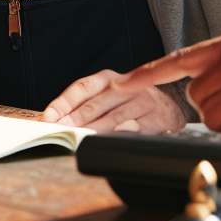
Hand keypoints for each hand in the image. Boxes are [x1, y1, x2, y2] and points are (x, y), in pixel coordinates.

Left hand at [42, 69, 186, 132]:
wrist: (172, 104)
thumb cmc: (133, 101)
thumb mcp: (111, 95)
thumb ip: (87, 104)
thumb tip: (57, 120)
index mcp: (109, 79)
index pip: (81, 88)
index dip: (63, 103)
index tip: (48, 118)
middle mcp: (125, 87)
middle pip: (95, 104)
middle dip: (74, 120)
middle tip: (59, 132)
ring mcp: (141, 102)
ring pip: (113, 118)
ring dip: (93, 130)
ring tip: (77, 140)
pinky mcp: (155, 119)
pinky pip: (135, 129)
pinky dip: (120, 135)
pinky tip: (108, 141)